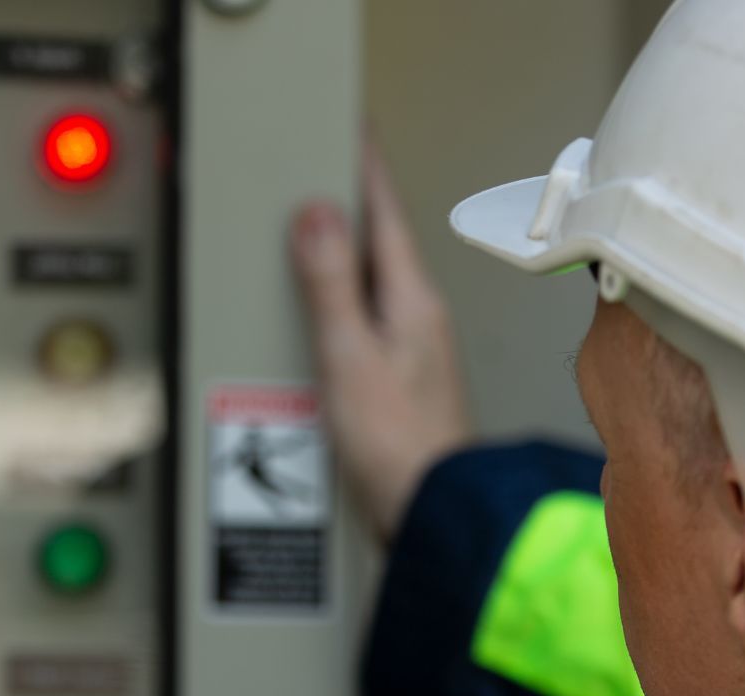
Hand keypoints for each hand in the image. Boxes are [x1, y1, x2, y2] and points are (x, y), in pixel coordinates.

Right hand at [291, 139, 476, 542]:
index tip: (347, 126)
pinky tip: (322, 316)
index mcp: (412, 301)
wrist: (432, 520)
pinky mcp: (399, 386)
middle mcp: (419, 321)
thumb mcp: (350, 356)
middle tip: (320, 168)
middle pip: (376, 245)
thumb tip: (318, 214)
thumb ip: (330, 285)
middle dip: (346, 206)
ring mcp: (413, 354)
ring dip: (341, 258)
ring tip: (311, 234)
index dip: (361, 166)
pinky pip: (365, 323)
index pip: (382, 212)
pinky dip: (339, 306)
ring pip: (371, 285)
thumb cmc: (401, 449)